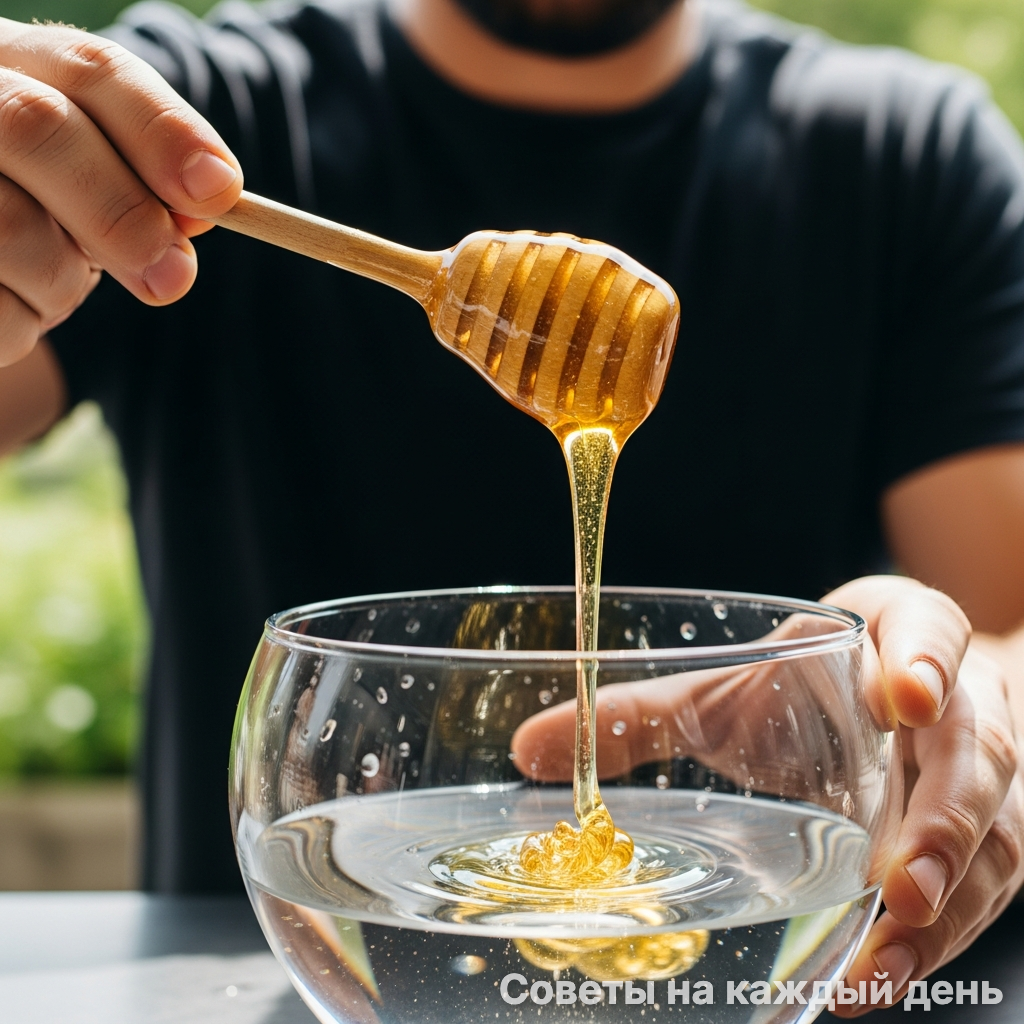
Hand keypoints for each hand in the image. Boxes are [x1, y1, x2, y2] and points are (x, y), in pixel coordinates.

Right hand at [0, 17, 242, 365]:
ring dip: (65, 281)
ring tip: (59, 277)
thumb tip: (208, 199)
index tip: (220, 194)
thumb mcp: (99, 179)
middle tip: (172, 278)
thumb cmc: (44, 207)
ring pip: (13, 228)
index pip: (91, 70)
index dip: (162, 131)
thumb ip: (150, 177)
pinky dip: (24, 320)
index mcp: (11, 61)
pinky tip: (16, 300)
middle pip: (36, 127)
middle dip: (121, 213)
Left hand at [511, 576, 1023, 1010]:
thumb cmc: (813, 688)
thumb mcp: (731, 688)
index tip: (905, 695)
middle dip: (947, 816)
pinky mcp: (992, 836)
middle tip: (898, 880)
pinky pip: (988, 890)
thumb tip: (527, 751)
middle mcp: (959, 703)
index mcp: (897, 635)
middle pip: (975, 754)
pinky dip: (942, 939)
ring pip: (997, 835)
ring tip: (886, 950)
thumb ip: (642, 714)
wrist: (911, 694)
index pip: (928, 629)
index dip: (925, 659)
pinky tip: (878, 978)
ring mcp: (984, 776)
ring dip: (951, 899)